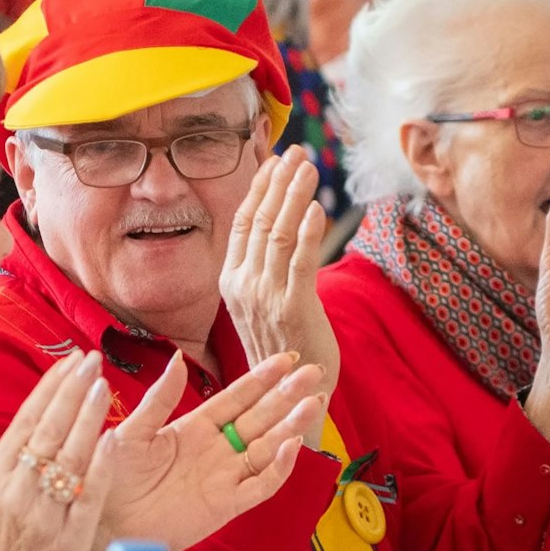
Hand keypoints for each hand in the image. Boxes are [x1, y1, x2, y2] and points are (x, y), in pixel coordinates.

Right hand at [0, 353, 116, 550]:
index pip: (25, 421)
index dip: (50, 388)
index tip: (69, 360)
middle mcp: (18, 491)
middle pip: (50, 432)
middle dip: (72, 391)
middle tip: (91, 360)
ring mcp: (46, 514)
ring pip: (71, 457)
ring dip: (88, 418)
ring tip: (102, 386)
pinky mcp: (72, 536)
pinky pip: (89, 493)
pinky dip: (100, 465)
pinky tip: (112, 437)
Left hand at [102, 350, 322, 550]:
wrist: (104, 525)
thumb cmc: (111, 477)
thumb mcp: (132, 432)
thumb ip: (159, 399)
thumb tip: (179, 358)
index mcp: (196, 427)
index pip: (237, 398)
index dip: (262, 378)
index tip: (286, 359)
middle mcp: (216, 450)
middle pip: (261, 418)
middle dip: (287, 395)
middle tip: (314, 372)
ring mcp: (225, 477)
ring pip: (268, 447)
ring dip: (292, 425)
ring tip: (315, 402)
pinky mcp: (226, 506)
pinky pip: (260, 486)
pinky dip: (278, 468)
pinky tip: (292, 446)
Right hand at [220, 148, 338, 439]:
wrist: (290, 397)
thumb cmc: (285, 348)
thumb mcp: (264, 303)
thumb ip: (267, 268)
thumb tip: (281, 229)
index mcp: (232, 282)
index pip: (243, 223)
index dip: (260, 188)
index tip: (277, 160)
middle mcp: (242, 286)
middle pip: (259, 221)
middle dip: (280, 182)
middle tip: (299, 152)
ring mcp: (264, 298)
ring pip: (279, 235)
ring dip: (295, 196)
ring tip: (310, 168)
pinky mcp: (292, 309)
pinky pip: (300, 263)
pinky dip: (309, 232)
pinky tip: (317, 209)